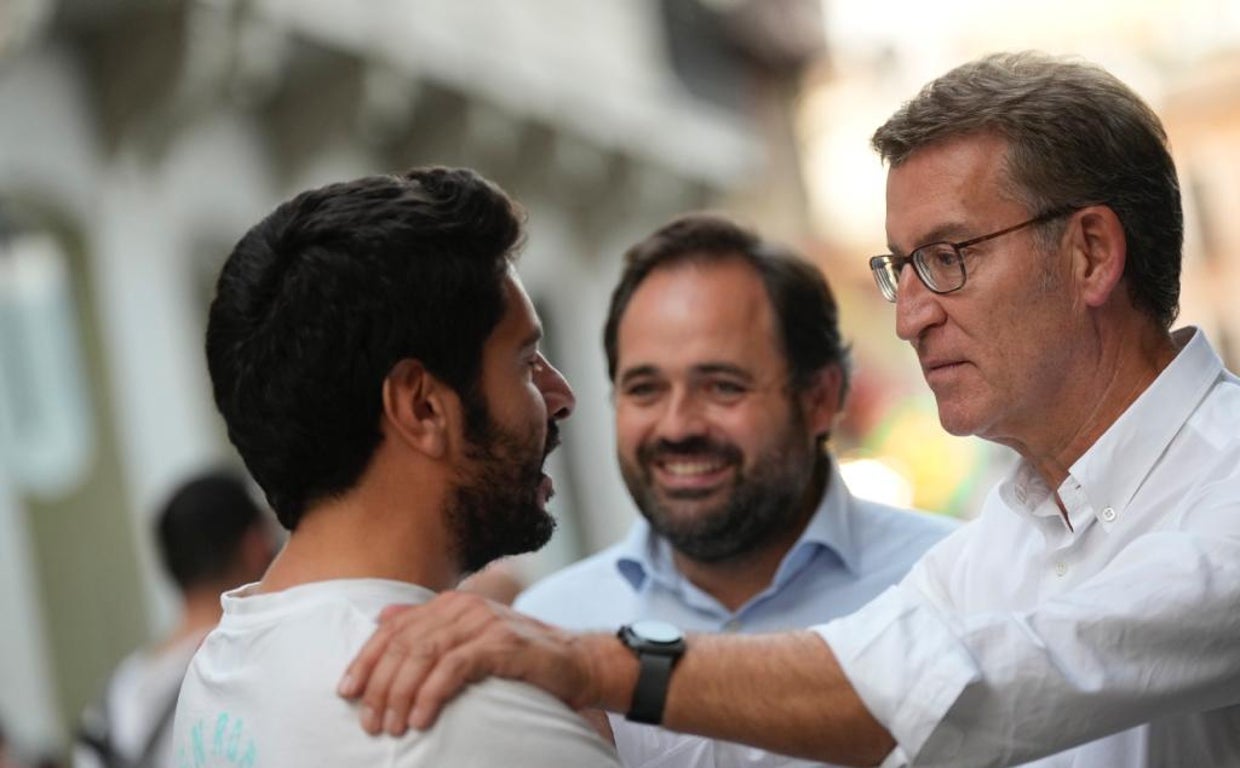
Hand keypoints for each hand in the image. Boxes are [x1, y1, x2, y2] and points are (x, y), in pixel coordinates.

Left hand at [337, 590, 598, 733]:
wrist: (576, 662)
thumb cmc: (520, 658)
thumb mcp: (470, 639)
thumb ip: (428, 627)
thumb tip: (381, 617)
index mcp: (450, 604)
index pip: (393, 628)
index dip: (365, 659)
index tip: (346, 691)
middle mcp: (463, 606)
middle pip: (404, 643)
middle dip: (379, 685)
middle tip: (369, 723)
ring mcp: (483, 621)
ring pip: (424, 655)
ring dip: (401, 694)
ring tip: (391, 727)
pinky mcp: (502, 644)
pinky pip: (454, 668)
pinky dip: (431, 694)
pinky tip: (421, 719)